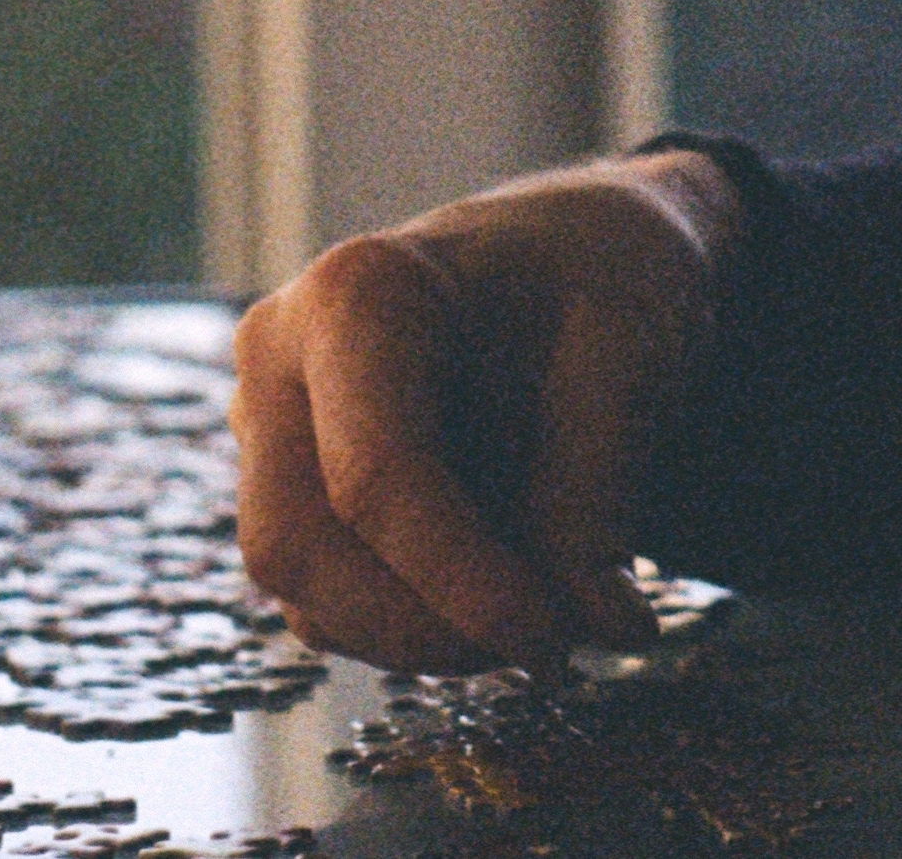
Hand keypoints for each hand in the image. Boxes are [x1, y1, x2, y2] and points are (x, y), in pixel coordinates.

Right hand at [229, 148, 734, 670]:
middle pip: (297, 543)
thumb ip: (596, 492)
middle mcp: (282, 358)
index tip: (551, 640)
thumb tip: (602, 625)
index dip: (458, 580)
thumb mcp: (629, 357)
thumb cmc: (594, 274)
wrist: (573, 253)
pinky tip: (499, 598)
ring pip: (302, 590)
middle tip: (548, 648)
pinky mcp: (289, 488)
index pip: (375, 473)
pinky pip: (324, 599)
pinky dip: (413, 627)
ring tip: (542, 614)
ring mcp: (271, 427)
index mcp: (356, 295)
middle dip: (420, 625)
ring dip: (422, 637)